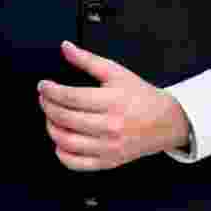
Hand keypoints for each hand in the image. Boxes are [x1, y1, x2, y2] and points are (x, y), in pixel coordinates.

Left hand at [38, 41, 191, 170]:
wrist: (166, 122)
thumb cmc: (142, 97)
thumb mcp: (118, 73)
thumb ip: (89, 60)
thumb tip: (66, 48)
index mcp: (113, 101)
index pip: (70, 97)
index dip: (50, 91)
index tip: (43, 86)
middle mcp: (110, 125)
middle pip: (64, 118)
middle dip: (47, 106)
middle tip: (45, 98)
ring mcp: (108, 146)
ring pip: (65, 141)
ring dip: (51, 127)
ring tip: (52, 117)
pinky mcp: (108, 161)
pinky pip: (75, 163)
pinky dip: (61, 152)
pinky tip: (61, 140)